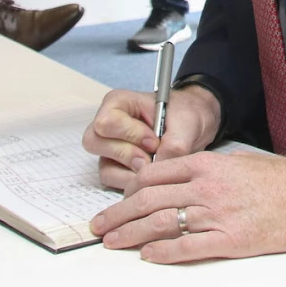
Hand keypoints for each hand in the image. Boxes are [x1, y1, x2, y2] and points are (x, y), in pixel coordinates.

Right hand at [81, 85, 219, 190]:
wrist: (191, 129)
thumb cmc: (184, 116)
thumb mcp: (186, 123)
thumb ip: (174, 144)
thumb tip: (157, 170)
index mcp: (118, 103)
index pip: (106, 122)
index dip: (130, 134)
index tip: (154, 140)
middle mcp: (107, 125)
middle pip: (94, 142)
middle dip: (127, 154)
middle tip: (151, 156)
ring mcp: (108, 148)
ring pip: (104, 166)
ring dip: (131, 172)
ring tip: (154, 165)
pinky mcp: (114, 167)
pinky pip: (112, 181)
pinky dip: (132, 183)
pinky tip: (151, 175)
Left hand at [88, 149, 285, 262]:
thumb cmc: (279, 180)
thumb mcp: (237, 163)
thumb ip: (205, 171)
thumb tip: (177, 184)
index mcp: (207, 165)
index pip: (154, 175)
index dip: (128, 189)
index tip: (117, 202)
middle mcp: (206, 188)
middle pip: (148, 199)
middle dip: (117, 214)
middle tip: (98, 226)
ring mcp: (216, 214)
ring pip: (161, 223)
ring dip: (131, 234)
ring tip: (112, 242)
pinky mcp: (230, 240)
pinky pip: (188, 246)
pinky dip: (163, 251)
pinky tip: (147, 255)